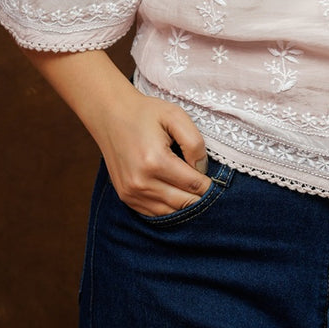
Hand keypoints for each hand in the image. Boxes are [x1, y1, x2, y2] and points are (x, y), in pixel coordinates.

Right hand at [25, 47, 210, 216]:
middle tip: (209, 186)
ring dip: (185, 205)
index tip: (218, 180)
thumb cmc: (145, 113)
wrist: (110, 114)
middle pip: (184, 203)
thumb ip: (194, 143)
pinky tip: (176, 194)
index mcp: (155, 161)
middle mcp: (141, 182)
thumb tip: (202, 170)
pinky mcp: (126, 197)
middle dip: (200, 197)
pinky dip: (169, 208)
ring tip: (193, 189)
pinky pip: (155, 214)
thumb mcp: (175, 116)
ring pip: (170, 213)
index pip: (193, 186)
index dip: (210, 185)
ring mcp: (131, 192)